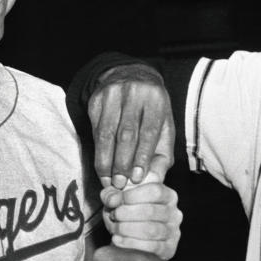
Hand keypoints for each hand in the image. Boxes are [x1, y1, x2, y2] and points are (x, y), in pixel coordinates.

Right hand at [88, 64, 174, 187]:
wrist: (132, 77)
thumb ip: (162, 153)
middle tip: (120, 183)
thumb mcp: (164, 125)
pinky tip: (102, 165)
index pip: (148, 131)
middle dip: (122, 162)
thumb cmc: (152, 109)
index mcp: (156, 99)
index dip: (142, 157)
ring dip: (106, 161)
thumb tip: (155, 179)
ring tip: (108, 180)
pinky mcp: (95, 100)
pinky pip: (95, 130)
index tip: (136, 177)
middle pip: (126, 133)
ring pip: (106, 133)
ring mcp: (112, 95)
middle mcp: (134, 93)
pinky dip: (98, 151)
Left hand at [101, 171, 182, 259]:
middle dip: (126, 213)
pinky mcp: (168, 250)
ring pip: (151, 230)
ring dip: (127, 229)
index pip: (155, 191)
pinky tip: (117, 240)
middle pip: (152, 211)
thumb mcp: (117, 201)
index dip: (131, 196)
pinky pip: (151, 247)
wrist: (129, 240)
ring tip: (114, 228)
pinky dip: (130, 243)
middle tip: (113, 215)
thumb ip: (111, 195)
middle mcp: (174, 213)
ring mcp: (173, 232)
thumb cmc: (126, 215)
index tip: (113, 201)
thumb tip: (111, 199)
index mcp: (167, 195)